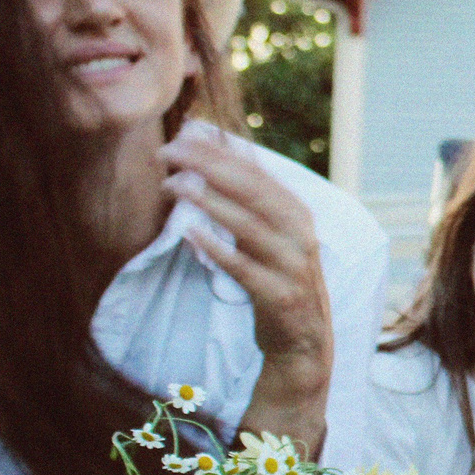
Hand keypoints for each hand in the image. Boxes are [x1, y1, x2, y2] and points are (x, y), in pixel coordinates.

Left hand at [162, 123, 332, 434]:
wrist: (304, 340)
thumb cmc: (276, 277)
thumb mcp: (270, 233)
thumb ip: (247, 199)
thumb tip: (212, 152)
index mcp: (297, 212)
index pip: (255, 171)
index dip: (219, 150)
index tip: (183, 133)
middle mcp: (299, 233)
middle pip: (252, 191)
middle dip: (209, 167)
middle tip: (170, 152)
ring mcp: (292, 264)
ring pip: (249, 225)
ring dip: (209, 202)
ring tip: (174, 185)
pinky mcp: (279, 295)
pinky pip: (242, 267)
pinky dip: (216, 248)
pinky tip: (188, 232)